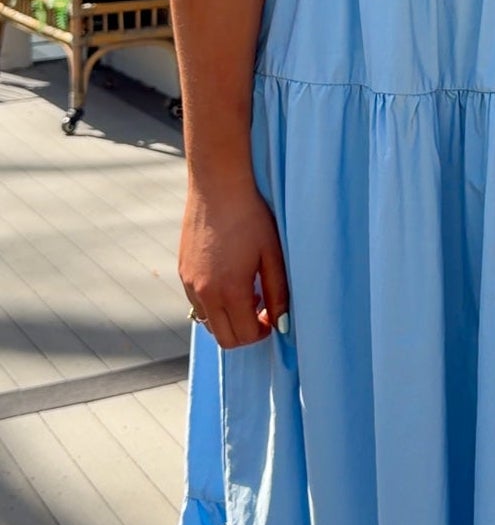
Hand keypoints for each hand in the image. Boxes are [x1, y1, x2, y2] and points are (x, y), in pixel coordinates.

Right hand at [179, 176, 289, 348]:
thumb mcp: (272, 255)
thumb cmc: (250, 217)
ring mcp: (189, 283)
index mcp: (229, 291)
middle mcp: (203, 293)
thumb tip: (282, 324)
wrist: (218, 187)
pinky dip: (214, 304)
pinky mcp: (182, 272)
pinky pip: (197, 304)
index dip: (262, 332)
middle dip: (245, 332)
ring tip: (248, 292)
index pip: (243, 336)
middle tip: (262, 311)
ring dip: (229, 318)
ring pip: (208, 323)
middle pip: (223, 338)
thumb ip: (278, 294)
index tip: (273, 317)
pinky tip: (230, 280)